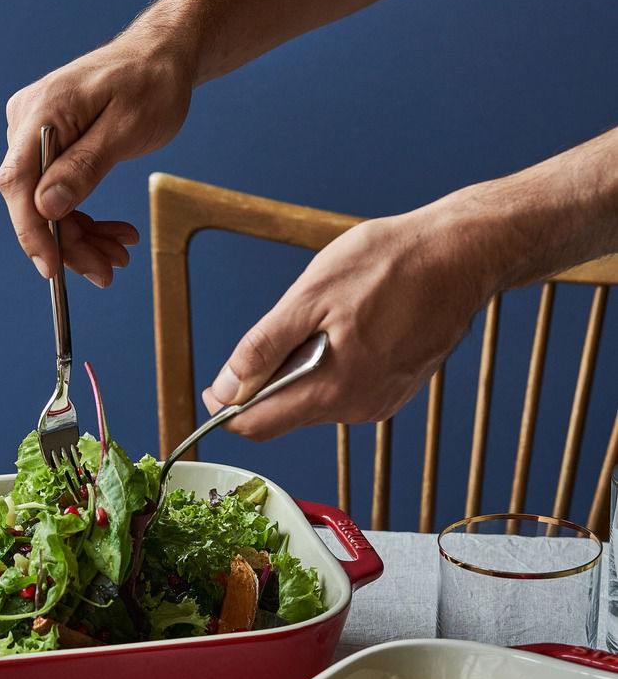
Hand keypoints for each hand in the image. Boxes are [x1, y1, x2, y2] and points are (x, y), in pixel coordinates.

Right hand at [0, 32, 192, 282]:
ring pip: (44, 201)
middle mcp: (28, 120)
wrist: (160, 56)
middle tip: (108, 272)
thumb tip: (46, 207)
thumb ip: (85, 167)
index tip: (52, 269)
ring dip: (79, 235)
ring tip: (119, 253)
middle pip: (31, 198)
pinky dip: (81, 216)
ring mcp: (35, 132)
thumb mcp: (128, 128)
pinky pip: (55, 189)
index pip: (18, 180)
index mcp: (44, 110)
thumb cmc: (151, 83)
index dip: (31, 231)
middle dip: (68, 242)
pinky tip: (112, 232)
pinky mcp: (48, 142)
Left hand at [201, 207, 492, 438]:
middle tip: (280, 327)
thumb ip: (263, 347)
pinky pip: (347, 387)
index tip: (215, 387)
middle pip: (287, 413)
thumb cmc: (390, 264)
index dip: (227, 410)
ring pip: (318, 399)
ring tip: (327, 317)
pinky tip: (352, 324)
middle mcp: (359, 408)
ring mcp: (383, 400)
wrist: (463, 252)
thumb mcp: (310, 296)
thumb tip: (225, 388)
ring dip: (303, 369)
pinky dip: (334, 364)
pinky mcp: (399, 387)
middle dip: (267, 382)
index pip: (258, 426)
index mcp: (333, 390)